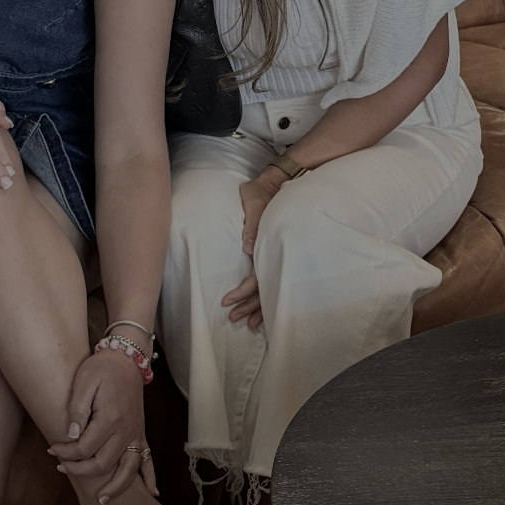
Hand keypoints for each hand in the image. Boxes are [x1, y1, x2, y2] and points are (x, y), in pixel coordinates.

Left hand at [47, 349, 157, 504]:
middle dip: (80, 470)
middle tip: (62, 467)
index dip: (66, 453)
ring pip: (128, 469)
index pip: (84, 448)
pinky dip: (150, 478)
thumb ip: (77, 409)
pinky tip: (151, 493)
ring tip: (102, 500)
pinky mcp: (140, 434)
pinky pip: (148, 460)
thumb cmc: (102, 368)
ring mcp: (135, 433)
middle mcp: (126, 430)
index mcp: (110, 418)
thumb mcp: (84, 381)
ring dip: (116, 487)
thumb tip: (71, 434)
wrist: (127, 358)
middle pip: (102, 463)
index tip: (53, 448)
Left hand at [222, 164, 285, 328]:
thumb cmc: (262, 192)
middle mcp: (273, 253)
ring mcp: (275, 255)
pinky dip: (266, 296)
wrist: (278, 181)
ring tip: (247, 323)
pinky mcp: (273, 253)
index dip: (243, 292)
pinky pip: (270, 279)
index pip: (256, 277)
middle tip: (234, 318)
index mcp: (267, 244)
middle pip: (264, 288)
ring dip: (259, 307)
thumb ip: (252, 223)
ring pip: (270, 288)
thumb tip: (247, 247)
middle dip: (249, 307)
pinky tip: (260, 309)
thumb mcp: (254, 203)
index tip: (226, 302)